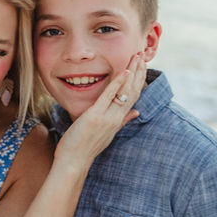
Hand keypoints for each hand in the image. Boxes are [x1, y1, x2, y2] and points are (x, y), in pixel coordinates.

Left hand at [55, 54, 145, 168]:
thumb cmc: (85, 148)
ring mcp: (107, 117)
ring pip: (125, 92)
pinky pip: (109, 97)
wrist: (74, 162)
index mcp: (118, 121)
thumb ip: (122, 121)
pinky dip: (117, 83)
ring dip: (132, 72)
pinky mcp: (95, 116)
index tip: (142, 65)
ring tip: (137, 57)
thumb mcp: (107, 134)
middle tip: (141, 54)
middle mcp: (116, 118)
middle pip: (133, 91)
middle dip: (139, 72)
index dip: (140, 80)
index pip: (134, 96)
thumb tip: (136, 113)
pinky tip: (124, 71)